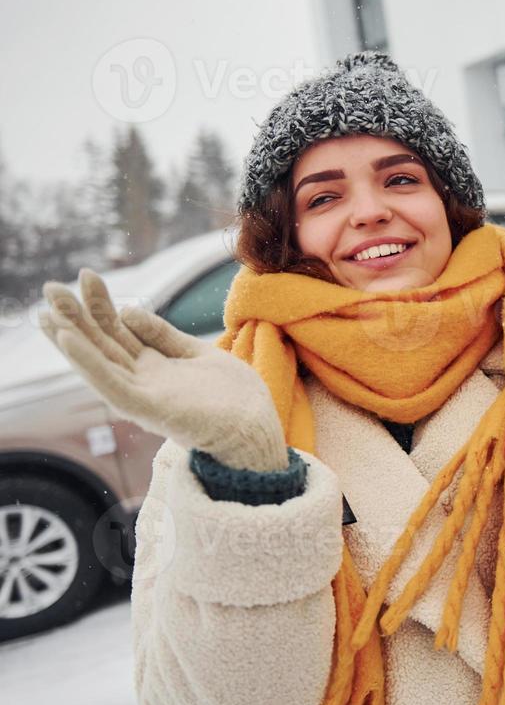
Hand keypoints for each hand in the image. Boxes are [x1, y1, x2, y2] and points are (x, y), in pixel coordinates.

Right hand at [39, 271, 289, 472]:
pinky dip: (90, 363)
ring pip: (98, 362)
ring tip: (48, 311)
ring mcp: (143, 395)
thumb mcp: (198, 354)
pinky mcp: (149, 409)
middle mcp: (141, 380)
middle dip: (76, 316)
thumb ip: (163, 335)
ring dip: (72, 337)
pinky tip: (70, 340)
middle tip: (50, 287)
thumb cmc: (234, 397)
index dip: (100, 306)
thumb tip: (128, 310)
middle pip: (102, 343)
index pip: (118, 331)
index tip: (85, 277)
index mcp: (153, 367)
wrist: (257, 428)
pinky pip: (112, 384)